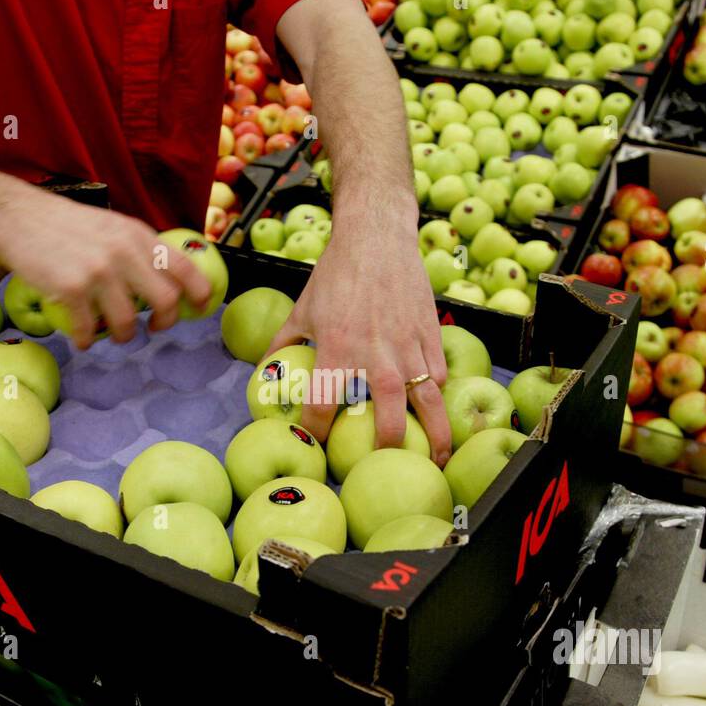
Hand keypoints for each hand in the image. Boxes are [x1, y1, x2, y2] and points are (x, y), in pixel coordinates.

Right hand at [0, 193, 213, 347]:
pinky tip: (82, 337)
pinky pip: (89, 329)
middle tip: (153, 327)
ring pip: (128, 323)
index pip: (185, 268)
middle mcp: (123, 252)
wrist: (17, 216)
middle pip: (166, 301)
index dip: (199, 294)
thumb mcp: (112, 226)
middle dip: (164, 322)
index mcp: (137, 235)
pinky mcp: (70, 289)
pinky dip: (87, 339)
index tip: (199, 309)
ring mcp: (98, 272)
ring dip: (123, 336)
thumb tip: (166, 279)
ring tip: (113, 334)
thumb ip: (138, 249)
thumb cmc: (64, 223)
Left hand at [267, 227, 452, 467]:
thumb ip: (282, 346)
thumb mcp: (301, 310)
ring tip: (435, 462)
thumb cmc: (336, 275)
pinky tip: (436, 415)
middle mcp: (376, 356)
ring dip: (434, 439)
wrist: (376, 238)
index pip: (323, 409)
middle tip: (381, 468)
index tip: (317, 449)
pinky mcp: (431, 337)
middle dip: (384, 452)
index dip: (317, 436)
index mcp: (337, 350)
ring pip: (428, 406)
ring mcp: (409, 348)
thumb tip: (265, 376)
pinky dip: (437, 398)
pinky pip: (439, 378)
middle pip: (386, 423)